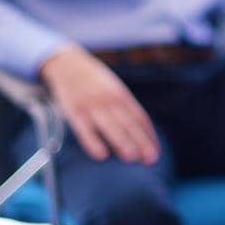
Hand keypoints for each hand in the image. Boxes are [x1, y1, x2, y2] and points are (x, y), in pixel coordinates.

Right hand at [39, 47, 160, 164]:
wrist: (68, 64)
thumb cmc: (95, 82)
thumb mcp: (113, 89)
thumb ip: (124, 108)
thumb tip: (140, 131)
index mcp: (122, 95)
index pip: (140, 117)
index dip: (148, 136)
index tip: (155, 153)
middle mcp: (110, 100)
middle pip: (128, 123)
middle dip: (140, 142)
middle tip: (150, 159)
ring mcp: (93, 106)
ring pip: (110, 126)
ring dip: (121, 142)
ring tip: (131, 157)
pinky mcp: (75, 111)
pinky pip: (85, 129)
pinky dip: (93, 142)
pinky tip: (101, 155)